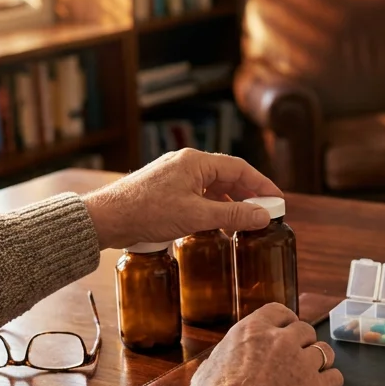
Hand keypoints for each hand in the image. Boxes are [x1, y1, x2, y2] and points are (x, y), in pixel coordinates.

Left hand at [81, 149, 283, 248]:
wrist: (107, 218)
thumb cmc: (146, 212)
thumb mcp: (195, 216)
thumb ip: (232, 216)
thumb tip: (262, 216)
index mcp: (195, 162)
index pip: (240, 168)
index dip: (262, 184)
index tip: (277, 200)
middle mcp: (186, 164)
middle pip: (227, 176)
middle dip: (248, 195)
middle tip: (265, 214)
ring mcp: (174, 176)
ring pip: (211, 187)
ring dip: (229, 204)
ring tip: (244, 223)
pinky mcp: (164, 190)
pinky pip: (197, 194)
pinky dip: (211, 208)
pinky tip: (216, 224)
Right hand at [189, 303, 343, 385]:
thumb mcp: (205, 373)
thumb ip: (216, 363)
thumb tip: (213, 366)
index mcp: (253, 331)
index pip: (279, 311)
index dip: (285, 321)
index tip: (286, 329)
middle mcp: (281, 341)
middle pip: (305, 330)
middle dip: (302, 341)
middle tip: (297, 356)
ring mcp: (302, 363)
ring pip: (325, 350)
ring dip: (320, 359)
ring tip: (313, 371)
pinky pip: (335, 377)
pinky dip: (331, 382)